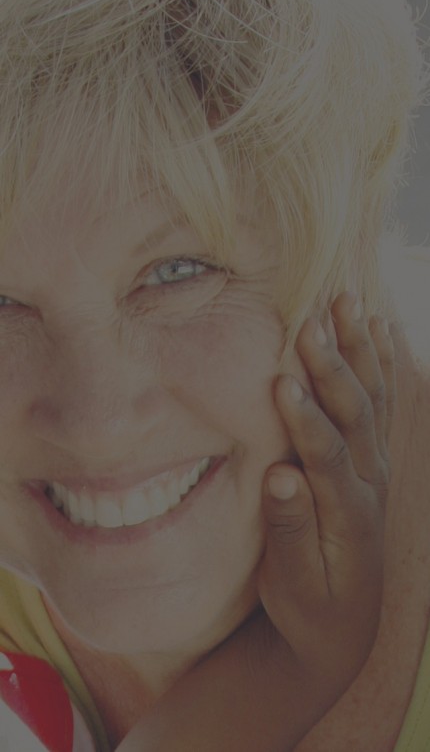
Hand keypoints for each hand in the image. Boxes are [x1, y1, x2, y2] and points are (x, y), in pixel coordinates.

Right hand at [258, 290, 393, 692]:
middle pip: (356, 416)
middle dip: (334, 368)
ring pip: (374, 400)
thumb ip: (289, 530)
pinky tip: (377, 327)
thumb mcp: (294, 586)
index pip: (328, 456)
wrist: (347, 625)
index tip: (281, 381)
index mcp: (348, 514)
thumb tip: (281, 475)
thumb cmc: (311, 605)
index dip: (307, 419)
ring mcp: (378, 467)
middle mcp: (372, 483)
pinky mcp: (375, 460)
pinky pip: (384, 403)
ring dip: (361, 351)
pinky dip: (382, 363)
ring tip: (348, 303)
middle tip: (312, 321)